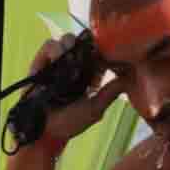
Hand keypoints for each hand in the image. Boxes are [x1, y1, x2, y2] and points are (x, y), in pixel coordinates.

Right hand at [23, 34, 124, 148]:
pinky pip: (49, 45)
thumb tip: (127, 80)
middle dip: (87, 43)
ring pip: (67, 40)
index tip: (106, 53)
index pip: (98, 54)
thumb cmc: (69, 122)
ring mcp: (58, 62)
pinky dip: (53, 48)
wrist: (43, 129)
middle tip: (89, 51)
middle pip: (83, 43)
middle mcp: (74, 66)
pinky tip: (57, 57)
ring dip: (70, 43)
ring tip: (70, 54)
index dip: (103, 51)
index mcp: (90, 75)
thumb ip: (110, 93)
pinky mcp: (42, 61)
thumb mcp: (94, 109)